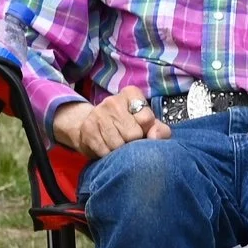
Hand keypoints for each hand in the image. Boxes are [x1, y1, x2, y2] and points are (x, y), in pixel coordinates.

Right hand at [54, 88, 170, 157]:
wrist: (94, 127)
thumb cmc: (129, 125)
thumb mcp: (149, 124)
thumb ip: (160, 130)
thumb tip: (154, 137)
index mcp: (131, 93)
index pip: (146, 118)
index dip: (146, 130)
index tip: (142, 129)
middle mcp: (113, 100)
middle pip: (133, 133)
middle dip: (134, 141)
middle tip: (129, 139)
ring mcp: (98, 114)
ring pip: (118, 144)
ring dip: (121, 150)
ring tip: (119, 143)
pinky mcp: (87, 129)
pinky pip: (104, 150)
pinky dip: (108, 154)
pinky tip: (108, 147)